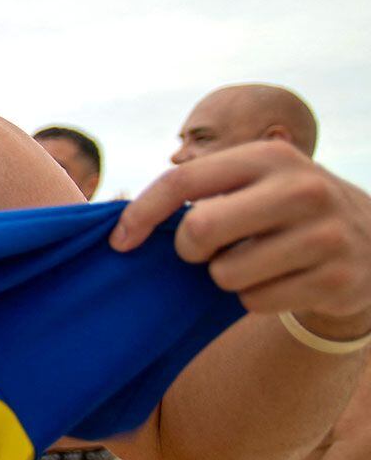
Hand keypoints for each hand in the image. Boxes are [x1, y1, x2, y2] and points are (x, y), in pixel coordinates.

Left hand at [115, 141, 370, 336]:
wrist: (370, 241)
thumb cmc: (283, 211)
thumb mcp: (254, 182)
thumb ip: (200, 189)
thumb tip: (115, 217)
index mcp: (269, 157)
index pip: (182, 180)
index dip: (141, 214)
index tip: (120, 241)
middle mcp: (301, 190)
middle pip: (199, 230)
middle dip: (190, 250)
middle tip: (208, 250)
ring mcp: (324, 235)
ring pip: (225, 274)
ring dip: (227, 277)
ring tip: (256, 262)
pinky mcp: (337, 279)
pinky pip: (255, 301)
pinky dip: (255, 298)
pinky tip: (282, 280)